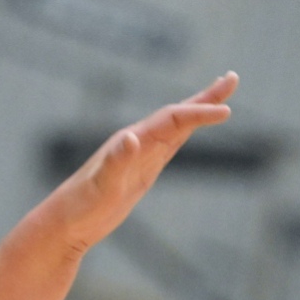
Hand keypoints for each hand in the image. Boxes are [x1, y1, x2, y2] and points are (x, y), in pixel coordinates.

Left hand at [43, 72, 236, 251]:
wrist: (65, 222)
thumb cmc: (81, 206)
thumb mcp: (101, 186)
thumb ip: (115, 161)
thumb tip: (132, 137)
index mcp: (133, 141)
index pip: (173, 119)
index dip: (200, 113)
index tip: (226, 111)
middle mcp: (138, 141)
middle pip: (178, 112)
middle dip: (206, 97)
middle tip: (233, 78)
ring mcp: (141, 154)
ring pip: (176, 125)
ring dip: (198, 110)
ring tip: (221, 98)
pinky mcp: (141, 169)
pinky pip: (169, 143)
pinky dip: (185, 131)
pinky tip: (191, 128)